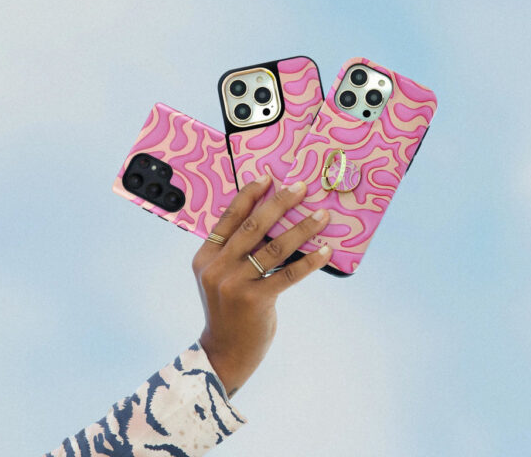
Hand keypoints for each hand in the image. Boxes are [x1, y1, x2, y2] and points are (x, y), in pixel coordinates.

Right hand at [192, 174, 331, 398]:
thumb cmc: (228, 310)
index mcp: (205, 256)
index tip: (268, 177)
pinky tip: (325, 250)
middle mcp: (216, 267)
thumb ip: (235, 251)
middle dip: (280, 203)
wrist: (224, 352)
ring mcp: (233, 284)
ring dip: (302, 228)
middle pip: (253, 226)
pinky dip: (309, 260)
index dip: (249, 194)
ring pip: (274, 247)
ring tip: (322, 216)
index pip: (228, 217)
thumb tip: (271, 219)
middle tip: (301, 188)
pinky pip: (288, 274)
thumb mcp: (221, 276)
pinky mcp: (255, 300)